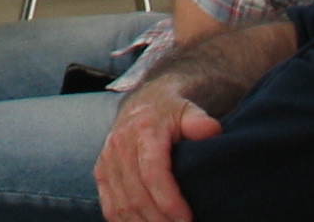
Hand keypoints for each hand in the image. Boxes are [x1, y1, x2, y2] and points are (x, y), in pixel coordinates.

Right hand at [95, 84, 220, 221]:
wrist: (142, 103)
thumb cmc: (171, 113)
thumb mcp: (187, 110)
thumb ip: (199, 120)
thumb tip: (211, 130)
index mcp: (142, 131)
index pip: (152, 173)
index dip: (168, 201)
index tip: (187, 219)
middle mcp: (119, 145)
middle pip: (136, 195)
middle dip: (159, 220)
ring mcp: (107, 160)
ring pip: (121, 204)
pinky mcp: (101, 171)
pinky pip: (108, 205)